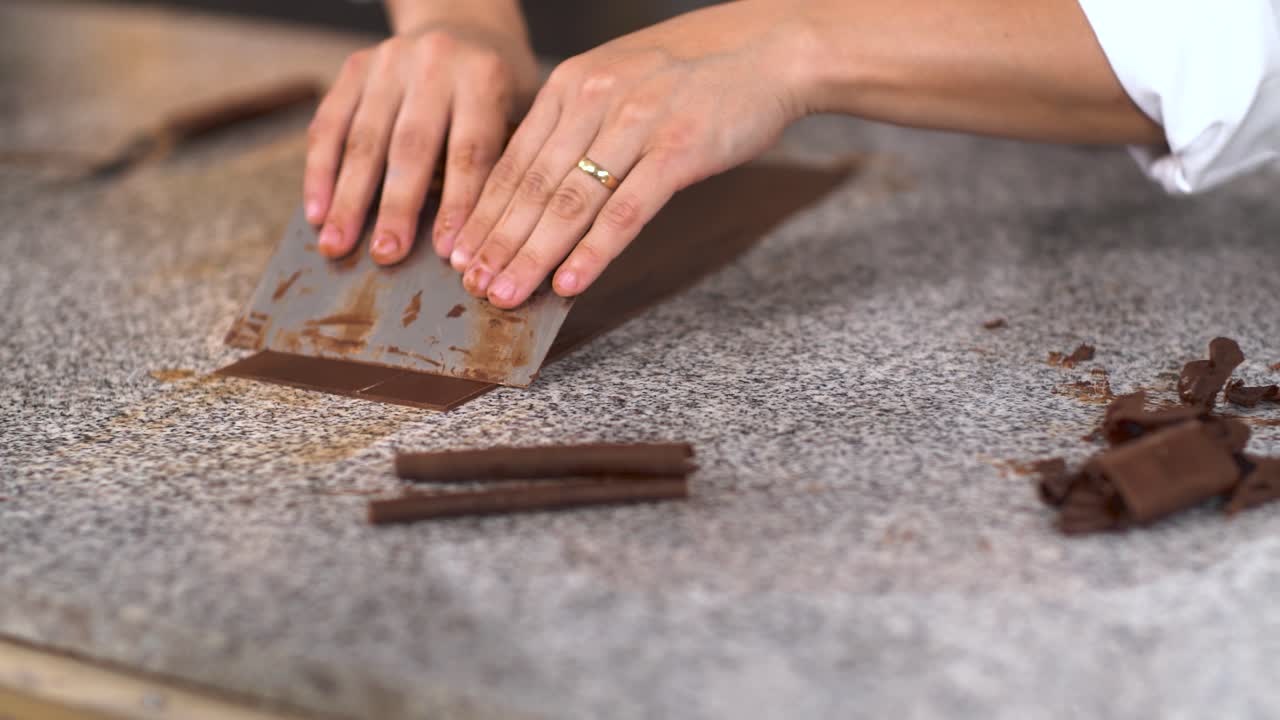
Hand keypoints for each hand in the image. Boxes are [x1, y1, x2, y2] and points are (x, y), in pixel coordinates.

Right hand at [305, 19, 536, 264]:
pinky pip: (330, 123)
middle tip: (386, 256)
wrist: (464, 22)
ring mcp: (389, 62)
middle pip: (411, 146)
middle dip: (396, 207)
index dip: (457, 205)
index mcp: (484, 76)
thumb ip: (504, 162)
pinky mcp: (354, 67)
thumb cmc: (498, 85)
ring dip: (348, 199)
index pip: (469, 150)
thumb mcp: (522, 111)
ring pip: (364, 138)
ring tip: (336, 246)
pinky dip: (319, 171)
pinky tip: (316, 212)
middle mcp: (434, 62)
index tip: (447, 254)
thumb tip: (484, 239)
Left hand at [447, 1, 814, 307]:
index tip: (460, 253)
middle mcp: (595, 100)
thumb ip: (580, 122)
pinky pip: (626, 211)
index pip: (513, 159)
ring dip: (533, 255)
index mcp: (573, 84)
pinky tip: (570, 282)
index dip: (483, 212)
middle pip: (533, 186)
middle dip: (497, 242)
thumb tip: (542, 182)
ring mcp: (636, 124)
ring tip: (508, 294)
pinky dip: (593, 251)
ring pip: (570, 202)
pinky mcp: (678, 150)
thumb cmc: (697, 71)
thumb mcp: (621, 79)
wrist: (770, 48)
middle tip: (473, 285)